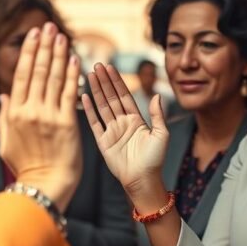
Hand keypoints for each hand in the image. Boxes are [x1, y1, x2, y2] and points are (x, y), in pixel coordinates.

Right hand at [0, 21, 81, 210]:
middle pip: (37, 70)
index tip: (35, 36)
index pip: (21, 75)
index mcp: (13, 113)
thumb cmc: (26, 167)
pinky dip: (72, 74)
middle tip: (48, 26)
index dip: (29, 52)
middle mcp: (29, 110)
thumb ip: (5, 117)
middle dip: (44, 46)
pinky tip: (75, 58)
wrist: (44, 186)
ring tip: (61, 35)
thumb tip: (3, 97)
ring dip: (58, 53)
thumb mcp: (6, 142)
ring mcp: (48, 115)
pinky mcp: (66, 123)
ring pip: (53, 77)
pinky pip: (69, 92)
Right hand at [82, 63, 168, 199]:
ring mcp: (111, 131)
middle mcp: (122, 123)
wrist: (143, 180)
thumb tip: (156, 95)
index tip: (110, 67)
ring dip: (96, 91)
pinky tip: (84, 97)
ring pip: (102, 106)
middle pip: (111, 97)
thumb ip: (157, 114)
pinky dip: (89, 110)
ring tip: (89, 75)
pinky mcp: (102, 142)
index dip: (117, 81)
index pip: (124, 95)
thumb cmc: (155, 160)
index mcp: (136, 120)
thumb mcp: (161, 134)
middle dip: (104, 81)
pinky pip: (94, 123)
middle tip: (97, 65)